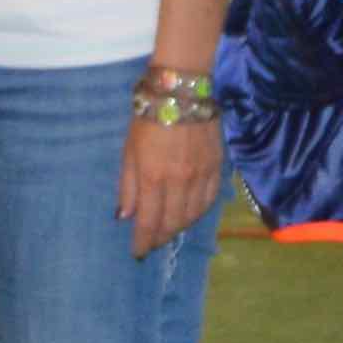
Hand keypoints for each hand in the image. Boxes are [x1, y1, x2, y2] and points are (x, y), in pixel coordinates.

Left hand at [119, 113, 223, 255]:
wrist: (182, 91)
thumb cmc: (147, 117)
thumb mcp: (129, 150)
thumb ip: (128, 185)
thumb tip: (125, 216)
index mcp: (152, 177)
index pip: (148, 221)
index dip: (143, 241)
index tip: (138, 252)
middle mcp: (179, 181)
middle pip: (172, 222)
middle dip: (161, 236)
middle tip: (153, 242)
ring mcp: (201, 175)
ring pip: (193, 215)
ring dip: (180, 227)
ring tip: (169, 229)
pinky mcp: (217, 167)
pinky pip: (210, 200)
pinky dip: (199, 212)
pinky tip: (190, 214)